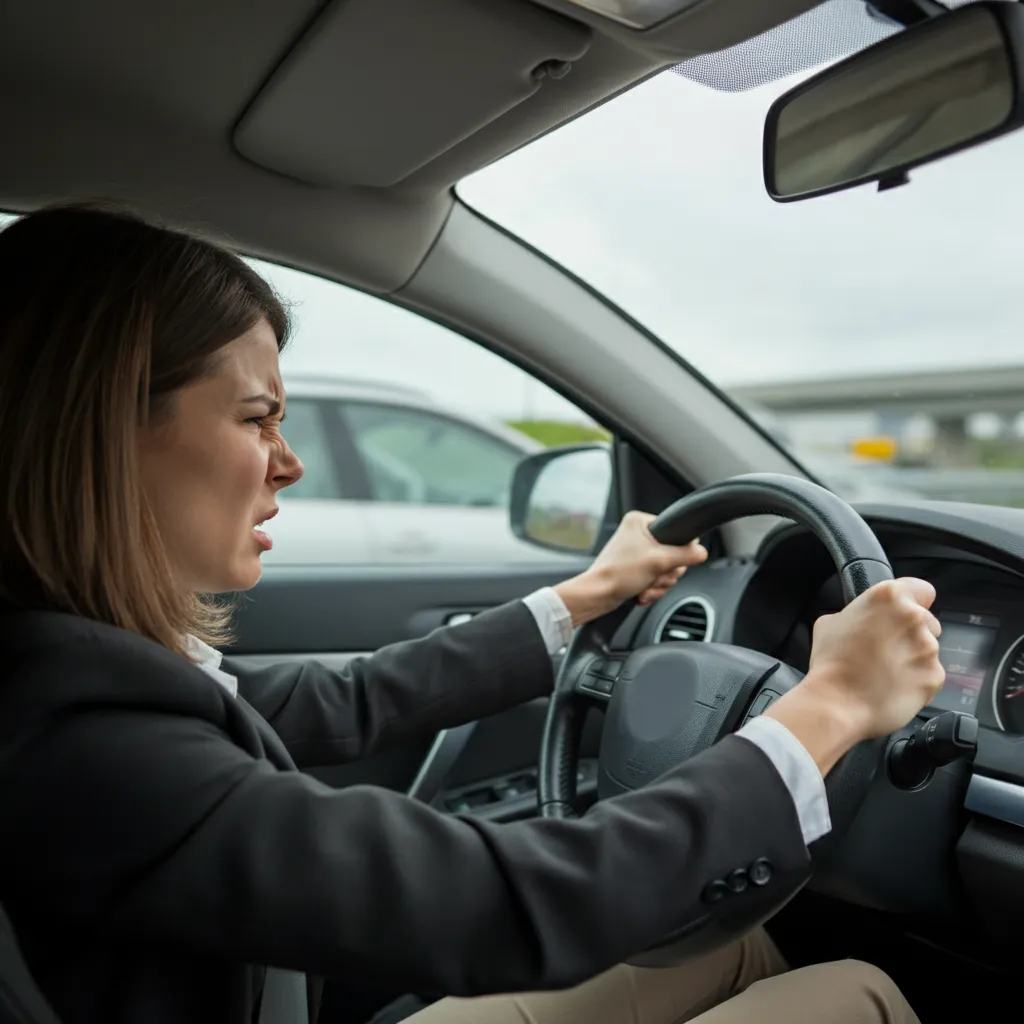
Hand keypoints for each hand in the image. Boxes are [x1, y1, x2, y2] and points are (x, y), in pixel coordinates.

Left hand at [554, 511, 707, 626]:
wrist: (598, 596)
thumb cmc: (618, 574)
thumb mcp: (658, 561)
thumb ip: (685, 555)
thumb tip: (702, 552)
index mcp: (640, 521)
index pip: (676, 532)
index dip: (677, 552)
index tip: (667, 562)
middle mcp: (638, 533)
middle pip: (674, 555)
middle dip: (665, 573)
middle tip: (653, 576)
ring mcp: (637, 552)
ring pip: (666, 569)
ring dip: (659, 584)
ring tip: (645, 586)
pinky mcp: (636, 568)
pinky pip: (656, 578)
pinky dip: (652, 589)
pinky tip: (642, 592)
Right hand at [765, 578, 944, 775]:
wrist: (836, 703)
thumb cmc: (830, 663)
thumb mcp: (830, 622)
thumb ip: (856, 613)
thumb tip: (863, 619)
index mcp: (888, 597)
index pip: (922, 590)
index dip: (912, 602)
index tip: (902, 615)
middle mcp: (914, 618)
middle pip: (927, 621)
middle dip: (910, 633)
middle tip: (885, 649)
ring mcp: (928, 648)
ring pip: (927, 649)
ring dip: (912, 658)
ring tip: (885, 672)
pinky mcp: (935, 676)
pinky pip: (929, 674)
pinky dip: (916, 680)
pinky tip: (892, 686)